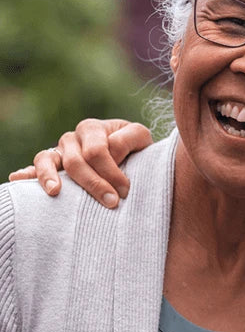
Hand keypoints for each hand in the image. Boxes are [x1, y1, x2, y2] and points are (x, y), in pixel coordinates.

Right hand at [8, 119, 152, 207]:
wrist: (127, 151)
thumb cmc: (134, 146)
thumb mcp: (140, 138)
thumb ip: (129, 140)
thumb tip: (112, 152)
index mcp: (92, 128)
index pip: (97, 151)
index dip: (111, 172)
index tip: (125, 191)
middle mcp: (72, 138)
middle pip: (76, 161)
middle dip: (94, 184)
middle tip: (111, 202)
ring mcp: (58, 151)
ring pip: (47, 160)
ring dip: (49, 176)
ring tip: (55, 192)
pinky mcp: (51, 165)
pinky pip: (35, 167)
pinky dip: (26, 173)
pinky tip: (18, 179)